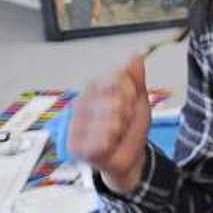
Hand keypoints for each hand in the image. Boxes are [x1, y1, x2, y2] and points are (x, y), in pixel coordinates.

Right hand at [69, 54, 153, 193]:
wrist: (129, 156)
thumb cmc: (130, 127)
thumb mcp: (139, 100)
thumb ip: (135, 78)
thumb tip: (136, 55)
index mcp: (95, 88)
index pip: (115, 77)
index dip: (129, 89)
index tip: (132, 97)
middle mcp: (81, 103)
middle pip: (115, 100)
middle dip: (128, 113)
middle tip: (124, 120)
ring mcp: (75, 124)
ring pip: (110, 122)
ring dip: (121, 131)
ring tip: (117, 133)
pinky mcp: (73, 145)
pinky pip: (100, 142)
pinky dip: (111, 145)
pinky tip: (109, 145)